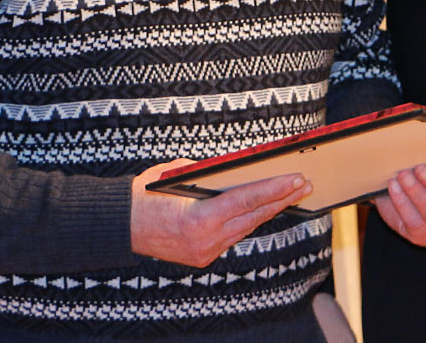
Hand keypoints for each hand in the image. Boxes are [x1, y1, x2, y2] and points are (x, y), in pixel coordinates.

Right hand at [130, 160, 311, 267]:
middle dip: (282, 199)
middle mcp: (206, 240)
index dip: (275, 190)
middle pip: (254, 217)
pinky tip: (264, 209)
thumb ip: (205, 173)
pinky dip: (248, 220)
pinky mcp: (203, 258)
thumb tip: (232, 168)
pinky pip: (233, 235)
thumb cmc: (144, 196)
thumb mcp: (175, 175)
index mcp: (199, 219)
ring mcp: (206, 253)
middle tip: (305, 184)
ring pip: (246, 228)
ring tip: (291, 194)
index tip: (296, 179)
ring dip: (269, 211)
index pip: (247, 201)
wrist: (120, 228)